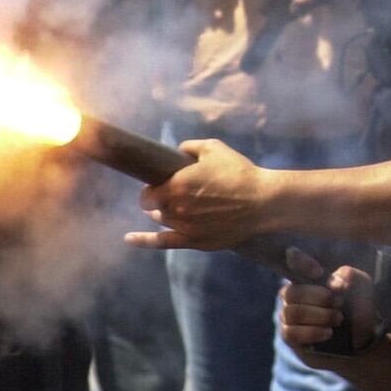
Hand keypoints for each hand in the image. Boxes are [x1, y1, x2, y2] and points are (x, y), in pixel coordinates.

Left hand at [125, 139, 275, 249]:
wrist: (262, 202)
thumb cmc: (239, 173)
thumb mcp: (213, 148)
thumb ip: (189, 147)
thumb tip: (179, 150)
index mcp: (176, 186)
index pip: (147, 194)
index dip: (151, 189)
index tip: (158, 184)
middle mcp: (176, 209)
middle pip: (155, 208)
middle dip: (161, 200)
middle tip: (177, 193)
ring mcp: (185, 228)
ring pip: (163, 222)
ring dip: (165, 214)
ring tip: (181, 207)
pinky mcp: (196, 242)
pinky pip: (163, 243)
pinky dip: (144, 240)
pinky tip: (128, 239)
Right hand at [279, 253, 379, 368]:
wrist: (360, 338)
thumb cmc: (357, 307)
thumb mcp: (362, 288)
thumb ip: (351, 277)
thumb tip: (334, 284)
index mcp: (307, 276)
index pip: (292, 260)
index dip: (299, 262)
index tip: (318, 272)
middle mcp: (293, 293)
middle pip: (293, 292)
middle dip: (320, 299)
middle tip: (340, 304)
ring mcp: (288, 314)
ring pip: (294, 312)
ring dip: (320, 316)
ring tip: (338, 319)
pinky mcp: (289, 335)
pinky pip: (291, 332)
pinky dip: (312, 332)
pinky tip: (328, 332)